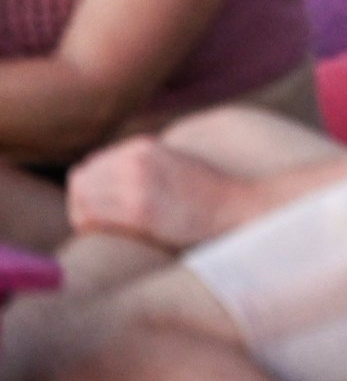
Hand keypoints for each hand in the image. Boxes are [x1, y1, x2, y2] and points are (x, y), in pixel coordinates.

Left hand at [68, 135, 260, 249]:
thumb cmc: (201, 193)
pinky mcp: (139, 211)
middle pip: (80, 180)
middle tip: (97, 222)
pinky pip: (90, 217)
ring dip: (84, 216)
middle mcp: (137, 160)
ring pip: (81, 199)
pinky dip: (89, 227)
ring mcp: (138, 184)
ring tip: (102, 228)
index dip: (91, 189)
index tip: (103, 206)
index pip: (91, 165)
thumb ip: (137, 163)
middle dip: (82, 202)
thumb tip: (98, 177)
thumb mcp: (169, 162)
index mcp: (143, 146)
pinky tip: (107, 233)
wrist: (232, 207)